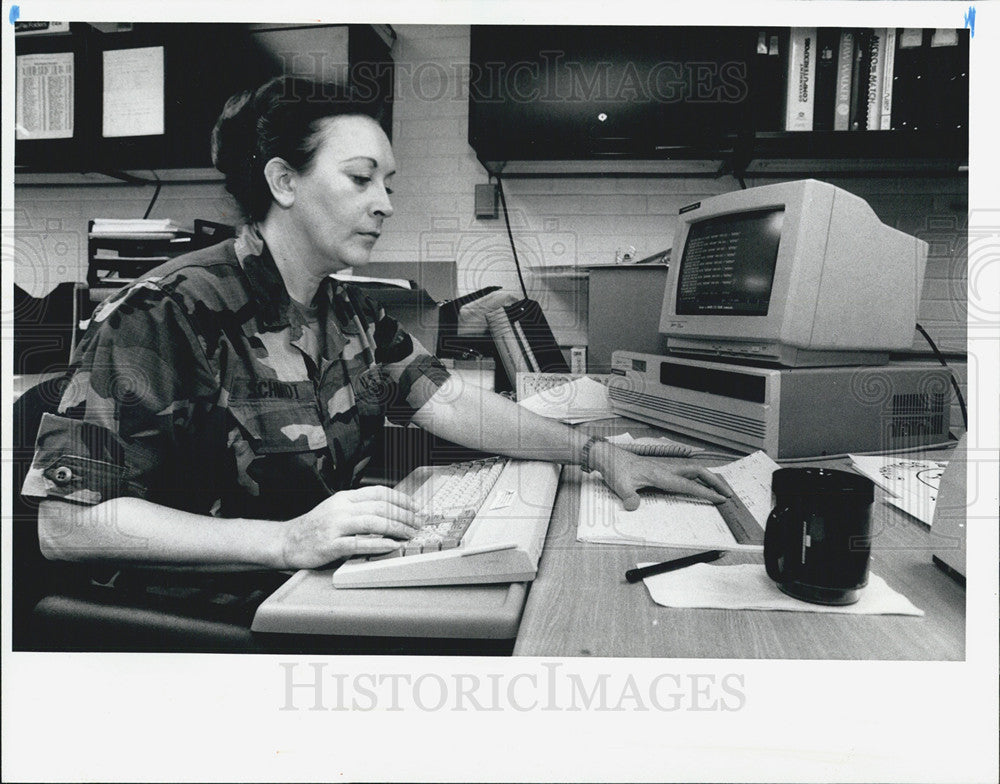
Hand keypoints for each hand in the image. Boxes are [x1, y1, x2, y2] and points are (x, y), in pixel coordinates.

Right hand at [280, 485, 421, 568]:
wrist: (287, 541)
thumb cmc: (315, 526)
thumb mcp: (337, 508)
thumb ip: (359, 507)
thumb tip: (390, 509)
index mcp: (345, 497)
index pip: (379, 492)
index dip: (401, 499)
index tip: (415, 507)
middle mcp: (341, 508)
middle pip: (381, 507)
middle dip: (404, 516)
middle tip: (417, 524)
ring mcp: (336, 526)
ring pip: (374, 523)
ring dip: (396, 529)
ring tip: (409, 535)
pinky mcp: (331, 545)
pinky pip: (360, 544)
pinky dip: (379, 544)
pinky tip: (392, 546)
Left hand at [590, 442, 730, 510]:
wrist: (607, 457)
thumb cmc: (615, 469)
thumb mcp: (619, 485)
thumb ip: (628, 496)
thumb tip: (634, 506)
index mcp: (660, 474)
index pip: (688, 485)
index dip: (705, 492)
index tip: (720, 498)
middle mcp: (666, 470)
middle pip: (698, 472)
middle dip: (715, 481)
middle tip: (728, 493)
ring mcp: (664, 468)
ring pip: (692, 471)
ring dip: (707, 478)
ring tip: (719, 489)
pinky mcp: (660, 470)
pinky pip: (684, 473)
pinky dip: (696, 478)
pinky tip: (698, 485)